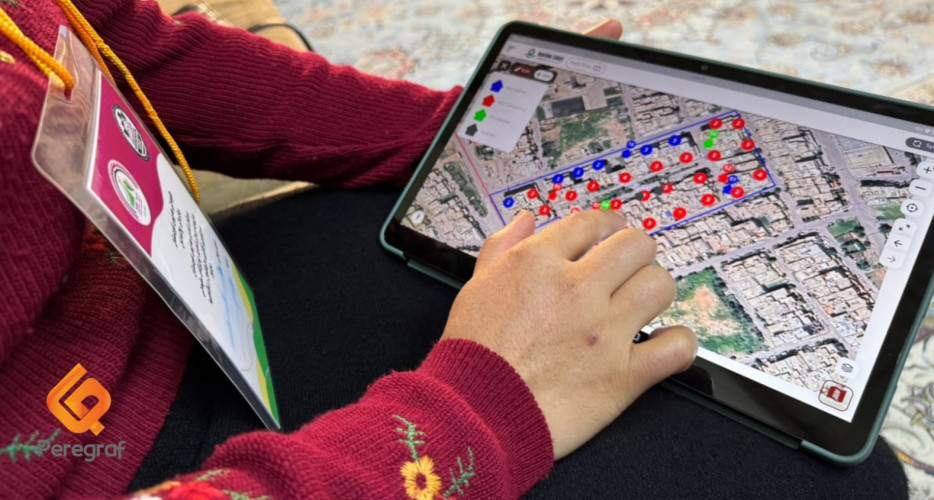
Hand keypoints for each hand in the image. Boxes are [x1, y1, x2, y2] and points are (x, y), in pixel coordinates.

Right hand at [442, 208, 696, 458]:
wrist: (474, 414)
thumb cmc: (471, 356)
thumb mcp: (474, 287)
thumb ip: (501, 247)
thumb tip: (525, 220)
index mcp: (538, 264)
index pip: (590, 223)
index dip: (605, 224)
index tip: (612, 231)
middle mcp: (577, 290)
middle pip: (635, 246)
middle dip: (634, 253)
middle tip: (628, 268)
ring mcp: (605, 332)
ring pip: (659, 286)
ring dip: (654, 292)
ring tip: (641, 304)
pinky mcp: (623, 375)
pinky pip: (676, 347)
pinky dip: (676, 345)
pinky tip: (663, 346)